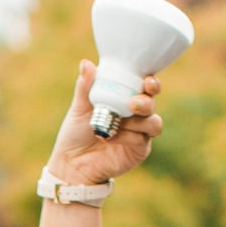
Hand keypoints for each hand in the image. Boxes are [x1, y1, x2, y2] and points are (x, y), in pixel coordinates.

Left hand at [45, 61, 161, 187]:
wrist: (72, 162)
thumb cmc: (77, 133)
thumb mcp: (79, 107)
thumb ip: (85, 86)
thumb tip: (86, 63)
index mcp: (125, 99)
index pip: (145, 87)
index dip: (152, 82)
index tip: (147, 80)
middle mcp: (136, 115)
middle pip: (152, 103)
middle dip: (147, 101)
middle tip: (132, 103)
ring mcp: (140, 133)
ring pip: (154, 122)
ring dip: (139, 120)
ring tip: (119, 123)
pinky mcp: (139, 150)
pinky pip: (142, 140)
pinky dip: (128, 137)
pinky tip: (111, 138)